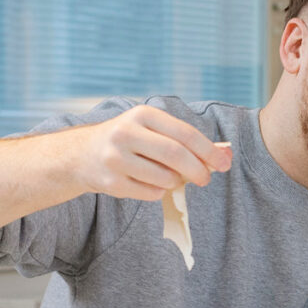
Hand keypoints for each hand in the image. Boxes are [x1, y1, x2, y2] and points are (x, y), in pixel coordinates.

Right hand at [73, 104, 231, 199]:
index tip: (224, 163)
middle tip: (206, 179)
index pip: (185, 133)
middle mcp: (126, 133)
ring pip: (165, 178)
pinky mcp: (111, 182)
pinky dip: (159, 191)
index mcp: (142, 114)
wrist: (81, 154)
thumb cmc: (129, 141)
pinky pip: (151, 193)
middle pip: (176, 155)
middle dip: (198, 170)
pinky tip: (148, 182)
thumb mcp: (152, 129)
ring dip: (175, 182)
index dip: (209, 151)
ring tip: (169, 177)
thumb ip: (186, 140)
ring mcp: (116, 158)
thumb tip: (226, 154)